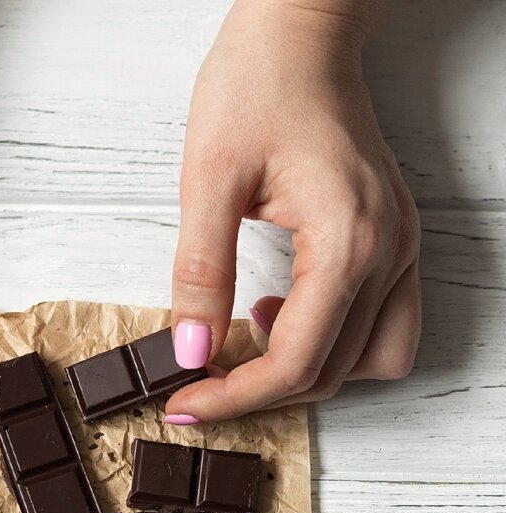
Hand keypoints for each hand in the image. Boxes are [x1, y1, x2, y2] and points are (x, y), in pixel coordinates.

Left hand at [164, 0, 420, 423]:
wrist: (300, 35)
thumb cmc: (256, 87)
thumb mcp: (207, 180)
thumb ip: (201, 271)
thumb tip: (189, 350)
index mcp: (347, 240)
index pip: (297, 360)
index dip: (235, 396)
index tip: (183, 405)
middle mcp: (389, 251)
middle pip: (334, 371)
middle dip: (261, 391)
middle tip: (197, 387)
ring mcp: (400, 245)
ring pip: (372, 358)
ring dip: (308, 371)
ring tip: (246, 342)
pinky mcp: (392, 238)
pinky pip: (381, 323)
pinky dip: (334, 340)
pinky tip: (280, 314)